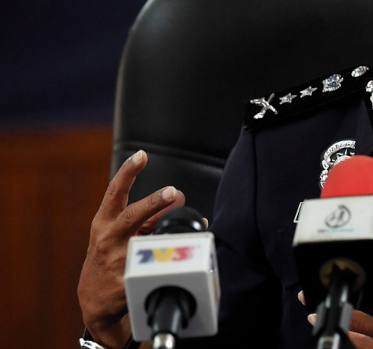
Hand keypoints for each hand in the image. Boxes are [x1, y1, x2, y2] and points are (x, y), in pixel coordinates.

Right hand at [78, 150, 185, 348]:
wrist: (95, 298)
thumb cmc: (111, 255)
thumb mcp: (123, 231)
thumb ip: (149, 213)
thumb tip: (178, 196)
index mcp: (105, 222)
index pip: (114, 193)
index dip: (127, 172)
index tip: (141, 155)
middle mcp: (109, 239)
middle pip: (131, 217)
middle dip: (152, 203)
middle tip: (172, 192)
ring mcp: (117, 262)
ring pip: (149, 244)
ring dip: (174, 235)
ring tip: (195, 225)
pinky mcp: (128, 284)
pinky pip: (157, 268)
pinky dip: (177, 260)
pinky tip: (190, 255)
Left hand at [349, 248, 372, 348]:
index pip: (371, 294)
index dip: (361, 284)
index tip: (357, 280)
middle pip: (351, 320)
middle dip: (345, 310)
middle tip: (342, 305)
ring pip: (354, 340)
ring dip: (350, 330)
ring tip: (347, 322)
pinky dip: (362, 342)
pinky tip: (367, 336)